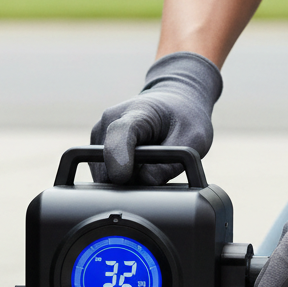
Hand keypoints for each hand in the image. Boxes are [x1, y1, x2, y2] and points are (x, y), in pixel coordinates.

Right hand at [90, 52, 222, 183]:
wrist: (171, 103)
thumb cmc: (183, 118)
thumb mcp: (192, 139)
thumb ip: (171, 163)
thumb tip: (146, 182)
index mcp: (136, 113)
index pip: (119, 135)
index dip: (118, 158)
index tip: (122, 177)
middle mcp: (108, 122)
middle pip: (107, 164)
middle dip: (128, 180)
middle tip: (153, 176)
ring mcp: (98, 136)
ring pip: (103, 173)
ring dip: (124, 180)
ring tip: (147, 167)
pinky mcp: (95, 148)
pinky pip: (103, 174)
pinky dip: (120, 178)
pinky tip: (137, 168)